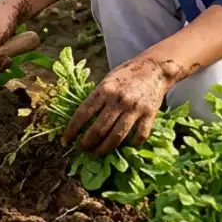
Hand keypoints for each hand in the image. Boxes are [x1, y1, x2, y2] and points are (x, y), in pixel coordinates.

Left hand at [62, 55, 177, 156]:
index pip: (83, 114)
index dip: (72, 130)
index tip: (65, 140)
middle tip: (82, 149)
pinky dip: (131, 144)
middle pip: (98, 130)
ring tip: (97, 153)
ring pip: (116, 137)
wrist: (156, 68)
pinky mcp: (149, 114)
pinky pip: (139, 136)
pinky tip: (126, 146)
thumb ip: (97, 97)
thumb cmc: (128, 74)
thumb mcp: (108, 80)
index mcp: (105, 89)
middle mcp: (118, 100)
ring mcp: (134, 109)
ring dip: (103, 149)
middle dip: (86, 144)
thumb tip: (82, 119)